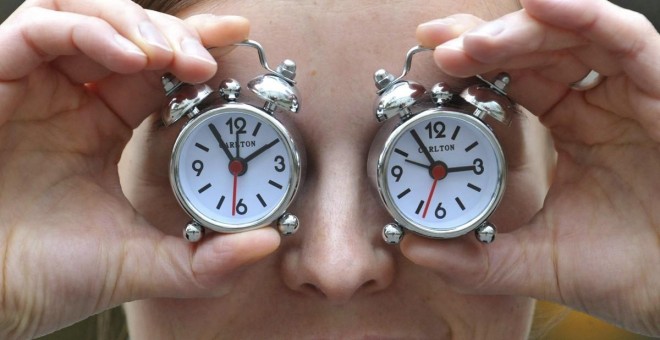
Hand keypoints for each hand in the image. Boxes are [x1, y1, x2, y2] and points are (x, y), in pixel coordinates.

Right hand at [0, 1, 279, 337]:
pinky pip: (39, 27)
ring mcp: (31, 85)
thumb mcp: (140, 262)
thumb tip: (268, 242)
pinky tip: (132, 60)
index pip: (155, 68)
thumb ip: (205, 259)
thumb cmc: (45, 276)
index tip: (237, 38)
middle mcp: (67, 96)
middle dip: (173, 34)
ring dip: (135, 23)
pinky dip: (89, 30)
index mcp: (99, 125)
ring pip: (82, 12)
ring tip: (171, 57)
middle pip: (126, 31)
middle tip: (206, 59)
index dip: (195, 47)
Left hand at [403, 0, 659, 335]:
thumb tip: (411, 248)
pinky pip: (629, 39)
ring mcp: (637, 93)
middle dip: (487, 40)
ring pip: (578, 35)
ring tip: (471, 42)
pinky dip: (585, 17)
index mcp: (574, 128)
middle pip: (542, 48)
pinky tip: (541, 6)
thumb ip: (475, 258)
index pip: (519, 79)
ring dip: (521, 29)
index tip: (431, 60)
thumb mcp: (538, 261)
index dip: (477, 65)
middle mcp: (604, 103)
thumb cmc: (627, 273)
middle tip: (438, 43)